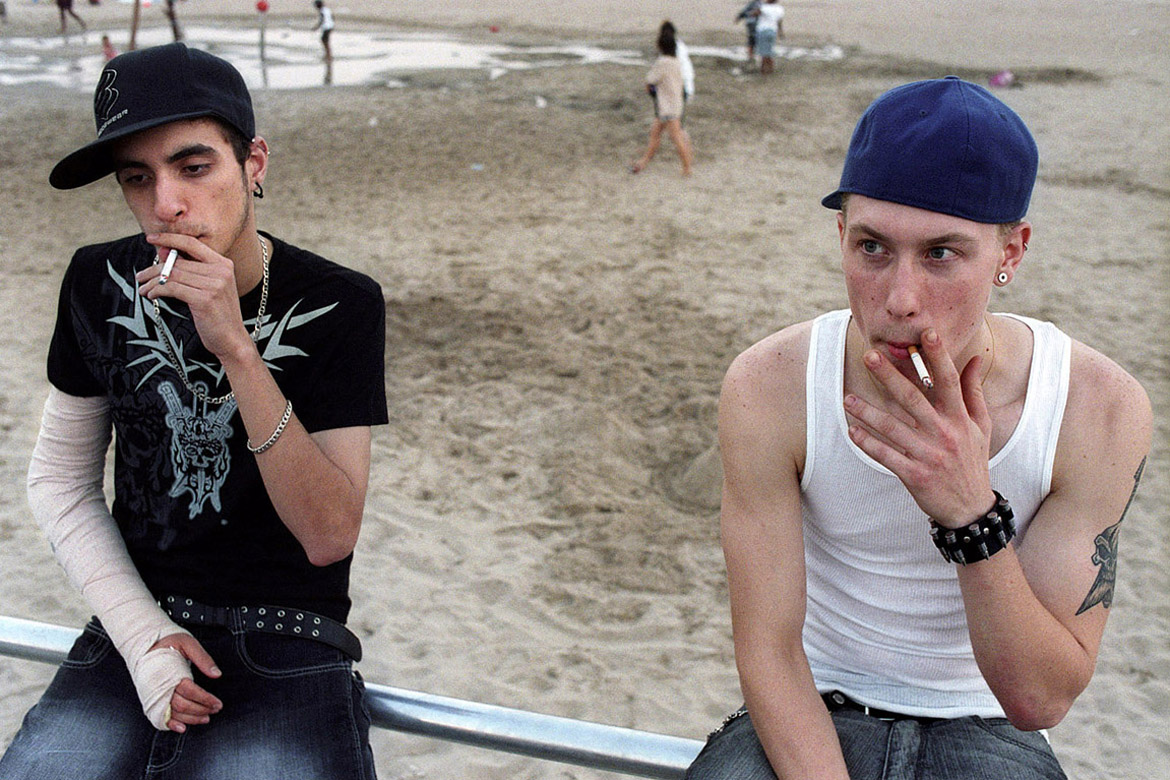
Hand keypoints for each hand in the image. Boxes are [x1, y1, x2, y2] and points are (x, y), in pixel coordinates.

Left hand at [135, 233, 253, 361]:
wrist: (233, 340)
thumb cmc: (219, 315)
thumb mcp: (209, 288)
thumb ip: (190, 268)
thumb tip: (164, 251)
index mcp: (223, 264)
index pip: (192, 243)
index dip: (169, 238)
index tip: (151, 238)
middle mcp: (220, 271)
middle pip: (178, 262)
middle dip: (153, 268)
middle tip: (140, 276)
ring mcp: (214, 285)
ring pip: (172, 275)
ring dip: (151, 281)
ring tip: (143, 288)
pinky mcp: (204, 299)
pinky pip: (172, 288)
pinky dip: (156, 291)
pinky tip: (151, 295)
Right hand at [150, 632, 223, 732]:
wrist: (142, 645)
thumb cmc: (166, 642)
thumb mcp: (187, 643)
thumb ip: (203, 658)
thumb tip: (217, 674)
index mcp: (170, 674)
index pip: (190, 691)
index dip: (205, 699)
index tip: (218, 703)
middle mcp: (160, 688)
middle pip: (182, 705)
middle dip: (201, 710)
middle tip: (215, 710)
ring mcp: (153, 695)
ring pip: (172, 713)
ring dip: (190, 718)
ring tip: (205, 718)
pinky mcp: (150, 699)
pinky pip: (159, 716)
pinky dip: (170, 724)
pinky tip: (182, 727)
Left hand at [843, 328, 996, 526]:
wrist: (970, 508)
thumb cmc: (972, 460)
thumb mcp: (981, 426)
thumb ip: (974, 391)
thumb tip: (976, 358)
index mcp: (959, 418)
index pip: (948, 381)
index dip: (938, 356)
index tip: (926, 333)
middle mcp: (944, 433)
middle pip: (912, 398)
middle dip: (890, 376)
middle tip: (869, 355)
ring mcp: (928, 454)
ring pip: (893, 428)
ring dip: (868, 412)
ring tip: (847, 399)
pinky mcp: (914, 475)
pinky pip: (886, 456)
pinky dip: (868, 444)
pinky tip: (852, 431)